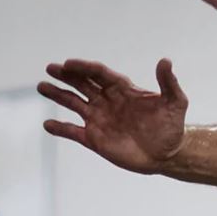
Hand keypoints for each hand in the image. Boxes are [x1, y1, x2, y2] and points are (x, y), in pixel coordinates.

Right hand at [38, 58, 188, 173]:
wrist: (168, 154)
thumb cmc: (172, 127)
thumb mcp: (175, 103)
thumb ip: (168, 83)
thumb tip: (165, 61)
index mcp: (123, 90)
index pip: (100, 74)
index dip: (85, 68)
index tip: (69, 63)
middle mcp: (107, 101)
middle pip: (83, 84)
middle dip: (67, 76)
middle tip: (50, 68)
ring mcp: (100, 119)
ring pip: (74, 103)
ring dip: (58, 95)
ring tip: (41, 86)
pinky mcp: (95, 139)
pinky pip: (73, 131)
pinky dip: (60, 128)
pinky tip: (47, 124)